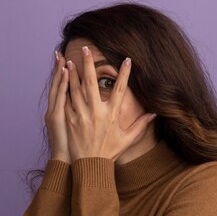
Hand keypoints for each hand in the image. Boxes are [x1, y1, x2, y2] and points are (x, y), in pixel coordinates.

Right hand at [43, 50, 70, 163]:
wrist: (70, 163)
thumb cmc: (76, 149)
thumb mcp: (75, 131)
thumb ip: (79, 117)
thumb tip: (87, 108)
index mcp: (64, 112)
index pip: (64, 90)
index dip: (64, 76)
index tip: (66, 61)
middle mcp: (58, 111)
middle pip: (59, 85)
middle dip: (59, 69)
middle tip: (59, 52)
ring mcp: (58, 113)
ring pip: (58, 89)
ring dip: (60, 73)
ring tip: (62, 57)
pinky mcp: (59, 118)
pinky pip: (61, 98)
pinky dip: (63, 85)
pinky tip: (66, 73)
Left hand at [64, 46, 156, 161]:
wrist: (90, 166)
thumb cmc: (109, 152)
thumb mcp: (127, 139)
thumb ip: (140, 125)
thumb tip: (154, 114)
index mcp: (111, 115)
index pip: (120, 90)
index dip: (125, 74)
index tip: (127, 59)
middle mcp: (96, 112)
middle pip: (93, 83)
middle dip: (90, 65)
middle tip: (86, 49)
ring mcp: (81, 115)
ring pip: (76, 89)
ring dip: (73, 73)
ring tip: (70, 60)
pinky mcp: (70, 120)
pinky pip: (66, 100)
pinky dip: (64, 88)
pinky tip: (62, 78)